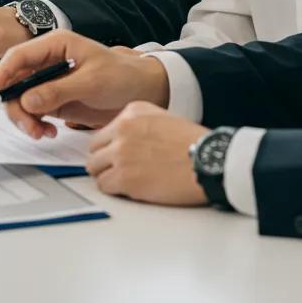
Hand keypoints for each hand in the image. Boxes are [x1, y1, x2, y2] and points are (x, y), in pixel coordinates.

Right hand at [0, 30, 170, 137]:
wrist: (140, 90)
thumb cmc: (121, 76)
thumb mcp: (92, 82)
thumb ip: (58, 90)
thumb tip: (27, 100)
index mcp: (55, 44)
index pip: (18, 57)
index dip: (0, 76)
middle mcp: (47, 60)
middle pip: (14, 82)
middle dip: (16, 107)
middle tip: (31, 128)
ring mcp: (48, 80)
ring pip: (20, 100)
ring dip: (25, 119)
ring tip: (43, 133)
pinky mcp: (52, 98)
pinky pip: (31, 111)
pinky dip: (34, 124)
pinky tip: (48, 132)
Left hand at [87, 102, 208, 205]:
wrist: (208, 161)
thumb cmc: (192, 144)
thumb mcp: (163, 117)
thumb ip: (137, 124)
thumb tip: (118, 141)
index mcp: (132, 112)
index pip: (103, 131)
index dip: (110, 147)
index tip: (115, 155)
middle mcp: (123, 128)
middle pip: (94, 149)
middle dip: (104, 161)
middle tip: (118, 170)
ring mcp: (122, 153)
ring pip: (94, 168)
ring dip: (107, 176)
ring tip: (127, 180)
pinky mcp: (124, 177)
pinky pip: (104, 186)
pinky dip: (115, 190)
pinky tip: (132, 189)